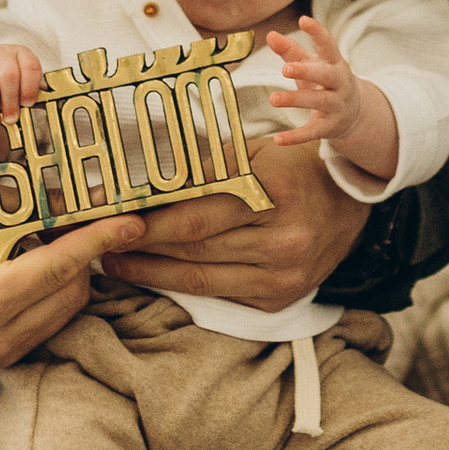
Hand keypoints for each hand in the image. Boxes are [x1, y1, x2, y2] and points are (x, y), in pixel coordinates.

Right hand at [0, 42, 44, 135]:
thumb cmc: (4, 87)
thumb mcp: (20, 88)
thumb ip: (34, 97)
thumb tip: (56, 107)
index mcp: (22, 55)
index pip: (30, 66)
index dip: (30, 87)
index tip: (27, 105)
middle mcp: (2, 52)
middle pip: (9, 76)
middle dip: (10, 102)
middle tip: (10, 120)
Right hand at [0, 176, 141, 369]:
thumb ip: (38, 207)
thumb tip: (94, 205)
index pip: (57, 268)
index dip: (97, 240)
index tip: (131, 221)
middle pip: (71, 292)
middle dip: (80, 253)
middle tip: (76, 220)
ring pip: (68, 308)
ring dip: (70, 272)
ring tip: (43, 243)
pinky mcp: (4, 354)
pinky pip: (53, 319)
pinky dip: (57, 290)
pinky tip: (37, 267)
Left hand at [104, 127, 364, 313]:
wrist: (348, 201)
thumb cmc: (292, 167)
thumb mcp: (253, 152)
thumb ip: (203, 168)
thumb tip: (143, 183)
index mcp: (275, 193)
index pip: (196, 213)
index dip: (149, 222)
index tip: (112, 220)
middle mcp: (283, 240)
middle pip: (193, 248)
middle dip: (141, 246)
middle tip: (100, 240)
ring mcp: (283, 275)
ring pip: (200, 278)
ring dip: (151, 272)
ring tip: (115, 262)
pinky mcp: (279, 298)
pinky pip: (219, 295)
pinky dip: (182, 287)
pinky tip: (154, 276)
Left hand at [262, 13, 353, 144]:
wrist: (353, 113)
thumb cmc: (325, 81)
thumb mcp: (312, 64)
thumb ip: (290, 51)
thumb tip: (269, 35)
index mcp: (335, 63)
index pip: (329, 45)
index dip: (318, 32)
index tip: (303, 20)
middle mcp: (340, 83)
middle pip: (325, 74)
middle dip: (306, 71)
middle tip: (285, 69)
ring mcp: (336, 105)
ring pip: (318, 101)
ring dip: (295, 100)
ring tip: (273, 99)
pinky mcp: (329, 127)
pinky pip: (312, 132)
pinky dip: (295, 137)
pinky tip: (277, 139)